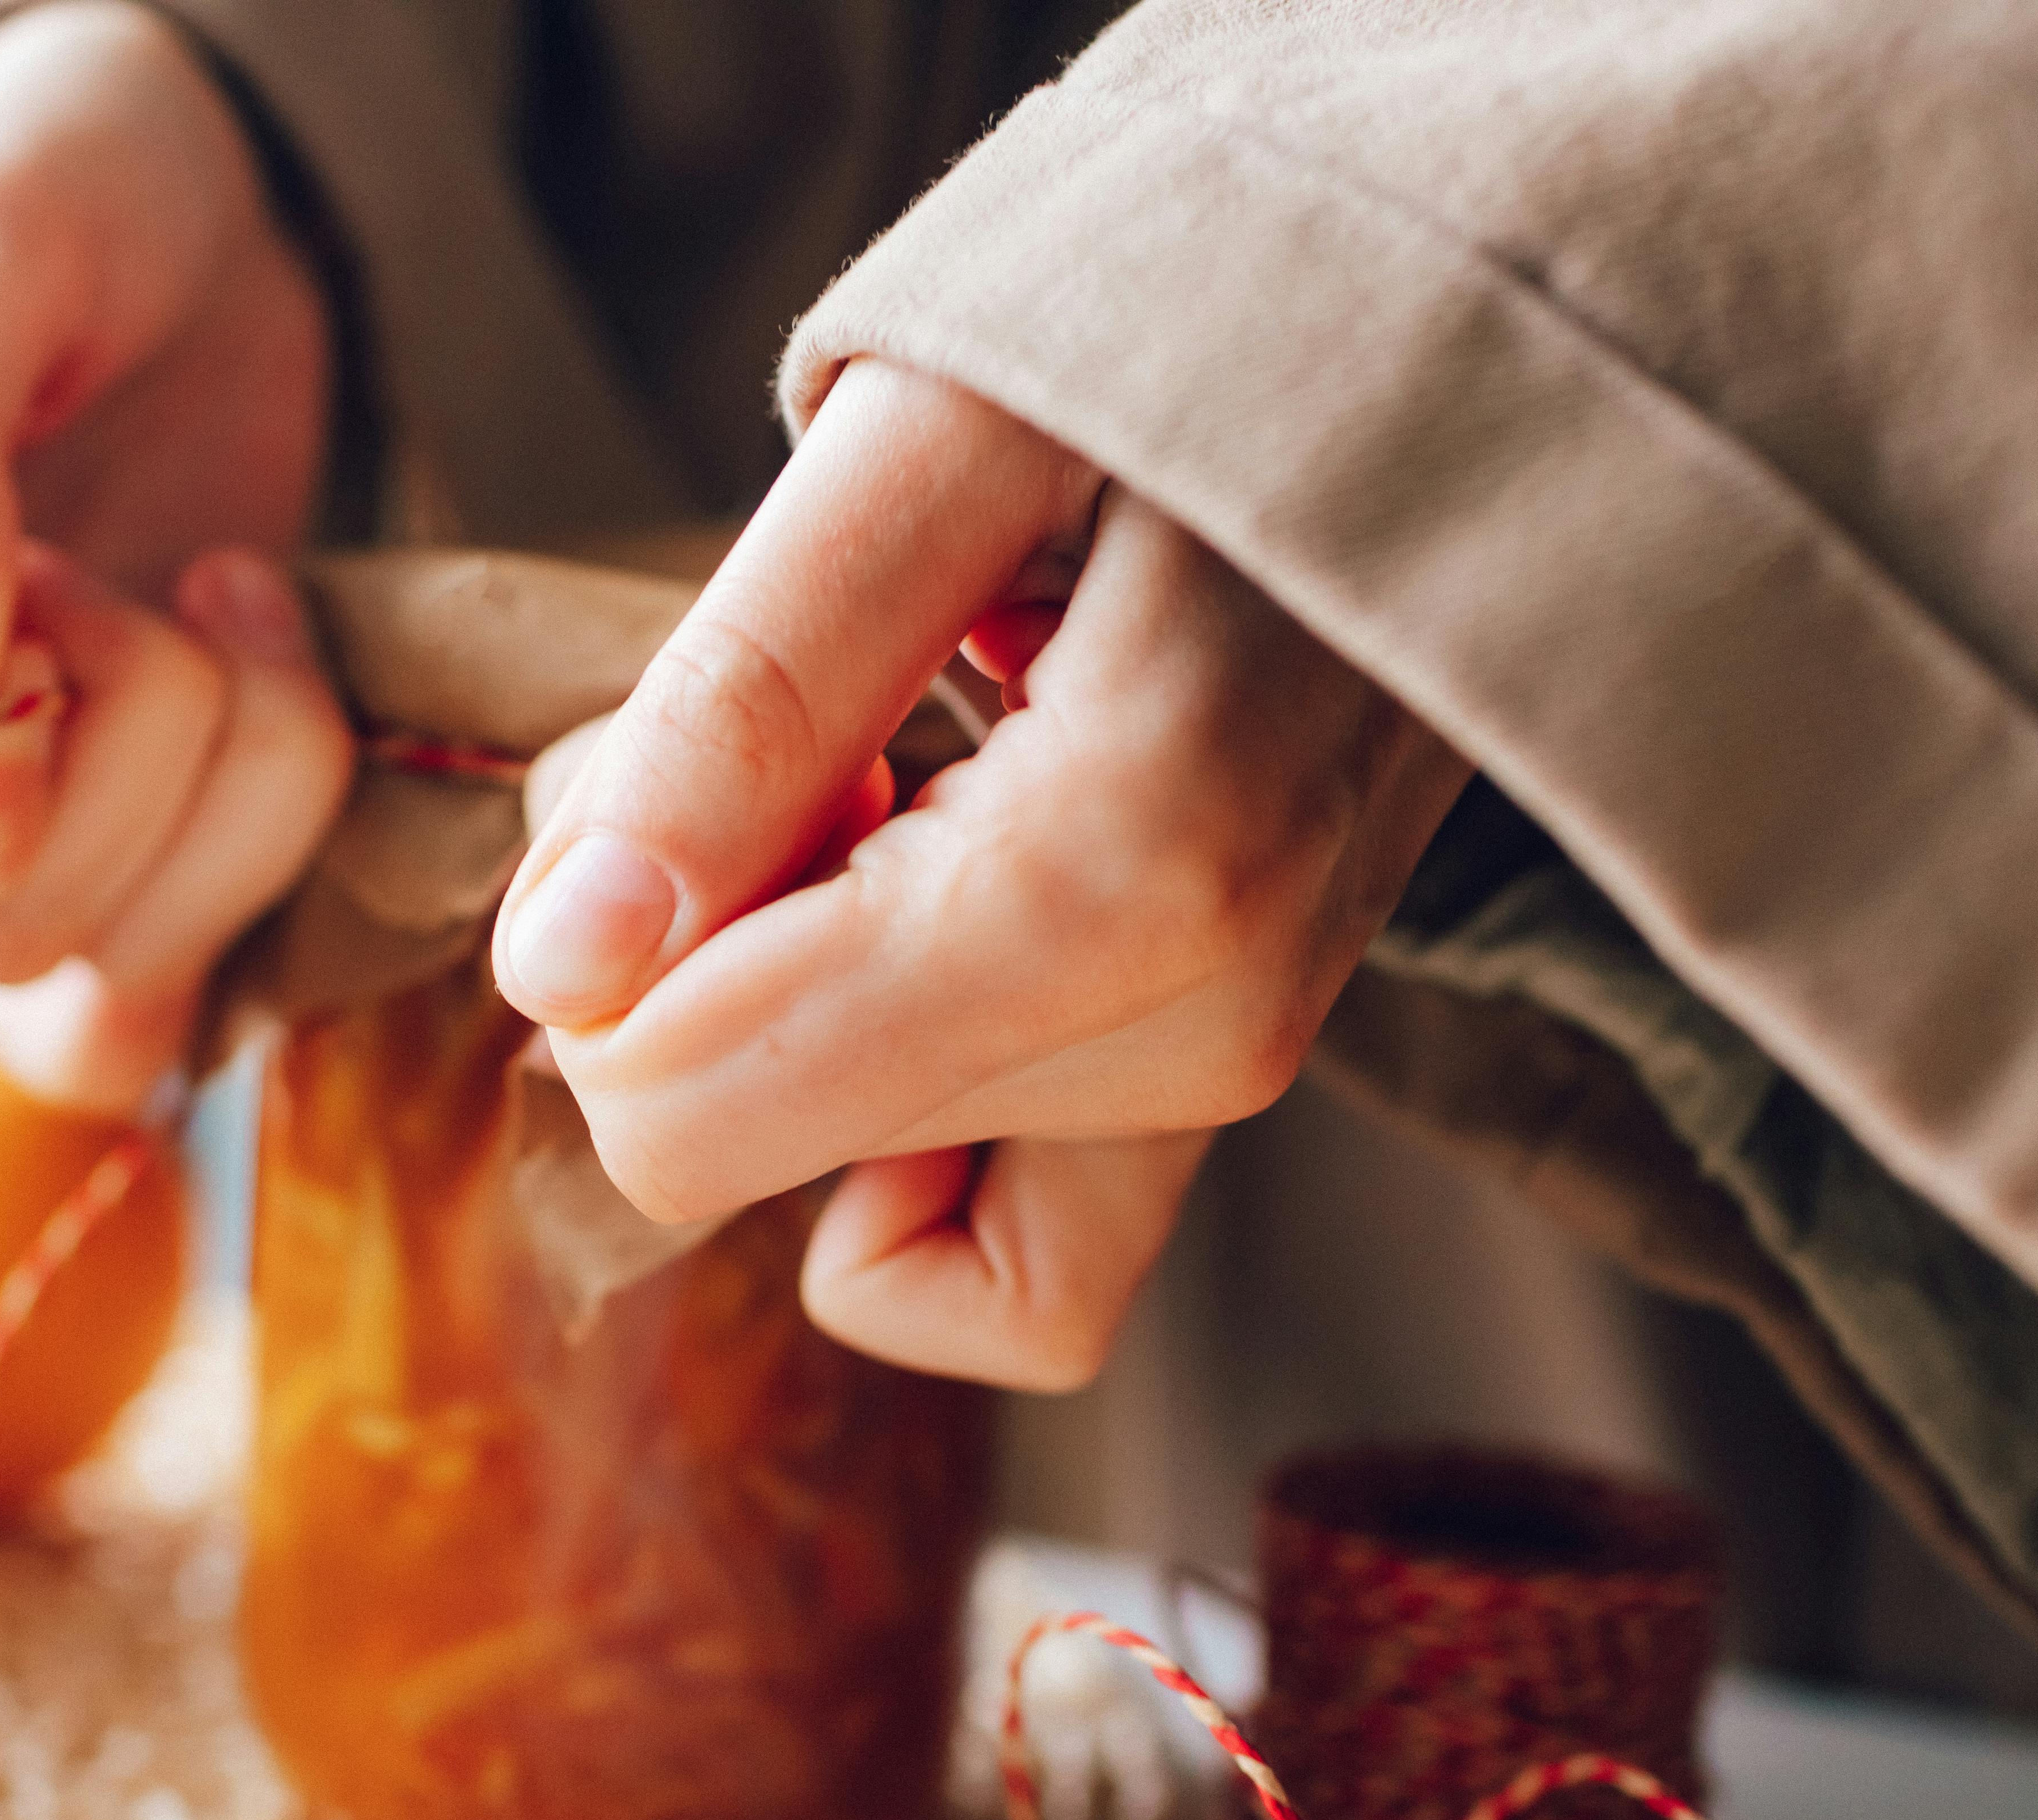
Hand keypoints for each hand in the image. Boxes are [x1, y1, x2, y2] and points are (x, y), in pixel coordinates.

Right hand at [0, 1, 348, 1102]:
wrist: (193, 194)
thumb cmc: (50, 174)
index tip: (39, 644)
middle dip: (120, 758)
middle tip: (134, 576)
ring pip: (97, 973)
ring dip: (230, 783)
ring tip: (222, 593)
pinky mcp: (127, 847)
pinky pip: (180, 998)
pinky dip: (272, 854)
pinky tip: (277, 683)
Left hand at [493, 363, 1472, 1389]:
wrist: (1476, 349)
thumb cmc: (1205, 333)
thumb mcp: (936, 435)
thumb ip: (736, 710)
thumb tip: (561, 974)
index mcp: (1118, 881)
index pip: (692, 1114)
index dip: (603, 949)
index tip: (683, 761)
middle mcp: (1197, 1030)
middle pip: (756, 1141)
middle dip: (697, 953)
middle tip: (806, 718)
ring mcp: (1232, 1071)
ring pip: (853, 1182)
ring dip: (799, 988)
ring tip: (897, 752)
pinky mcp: (1231, 1077)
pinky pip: (1007, 1267)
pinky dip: (899, 1123)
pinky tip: (924, 908)